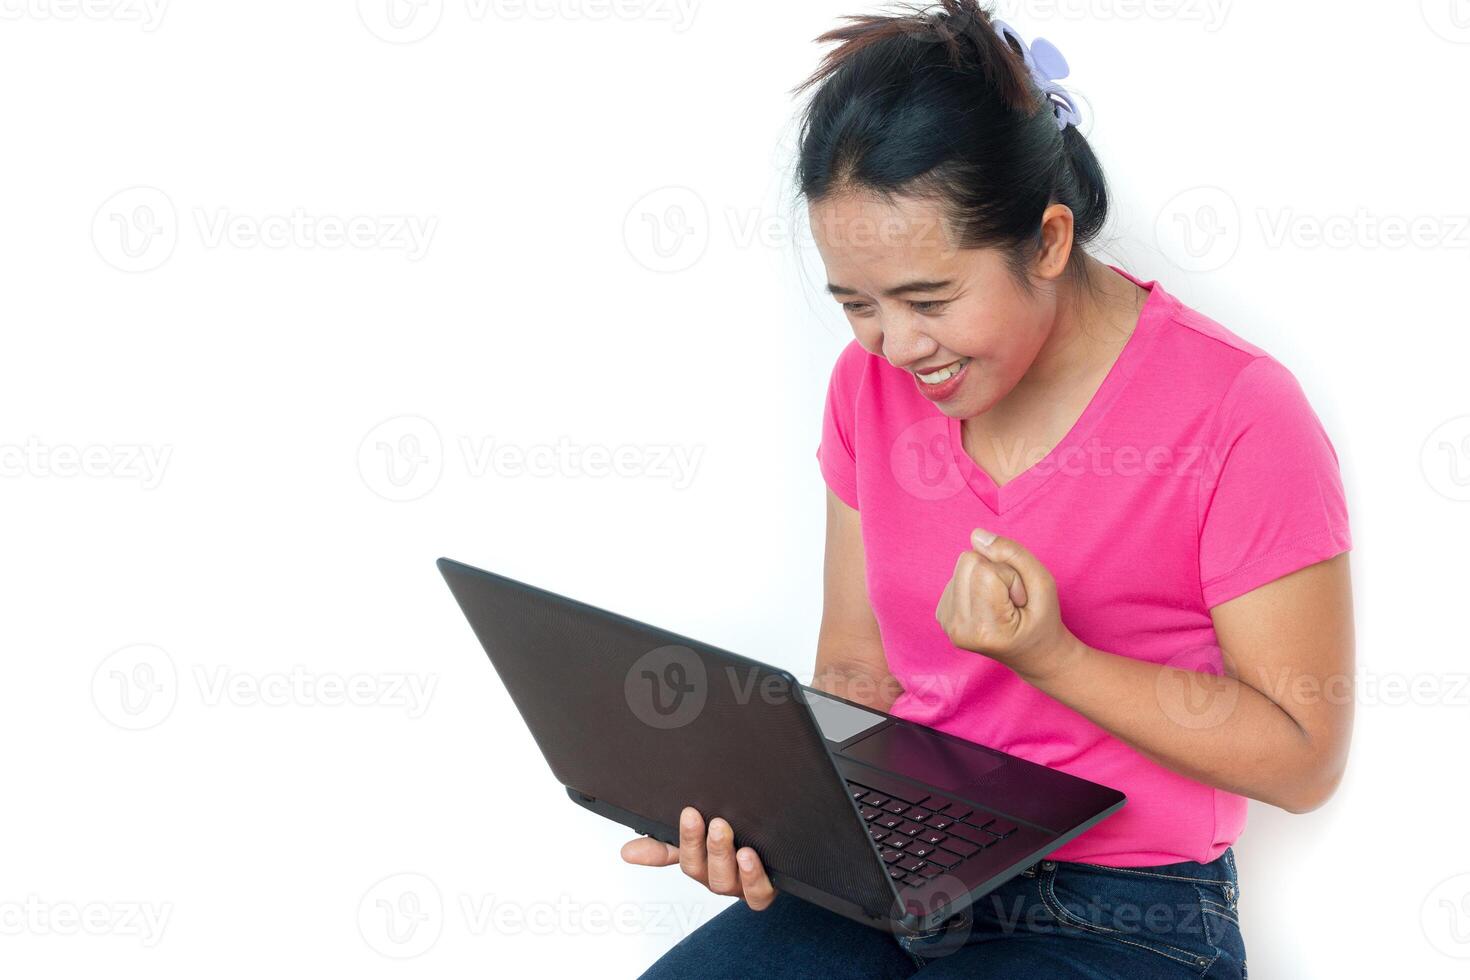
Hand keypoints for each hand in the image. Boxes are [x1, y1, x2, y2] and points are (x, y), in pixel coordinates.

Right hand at [620, 806, 776, 910]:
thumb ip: (664, 844)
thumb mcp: (697, 837)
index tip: (690, 812)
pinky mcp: (764, 890)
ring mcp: (740, 885)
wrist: (775, 850)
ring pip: (726, 881)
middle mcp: (717, 877)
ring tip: (728, 833)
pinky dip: (752, 877)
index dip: (685, 838)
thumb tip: (626, 852)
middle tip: (714, 821)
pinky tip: (750, 857)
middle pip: (703, 870)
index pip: (683, 856)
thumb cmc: (733, 841)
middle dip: (706, 845)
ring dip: (725, 856)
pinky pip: (757, 894)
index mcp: (699, 864)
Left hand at [935, 528, 1079, 682]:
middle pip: (967, 561)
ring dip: (985, 576)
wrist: (1034, 654)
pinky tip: (988, 605)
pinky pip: (956, 576)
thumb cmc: (1042, 620)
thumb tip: (976, 535)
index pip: (983, 568)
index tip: (1021, 600)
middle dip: (995, 571)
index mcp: (984, 628)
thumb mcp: (1043, 584)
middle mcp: (958, 629)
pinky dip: (975, 583)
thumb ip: (1014, 554)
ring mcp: (947, 624)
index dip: (1009, 575)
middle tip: (1011, 600)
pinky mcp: (943, 615)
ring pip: (961, 566)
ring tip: (1001, 604)